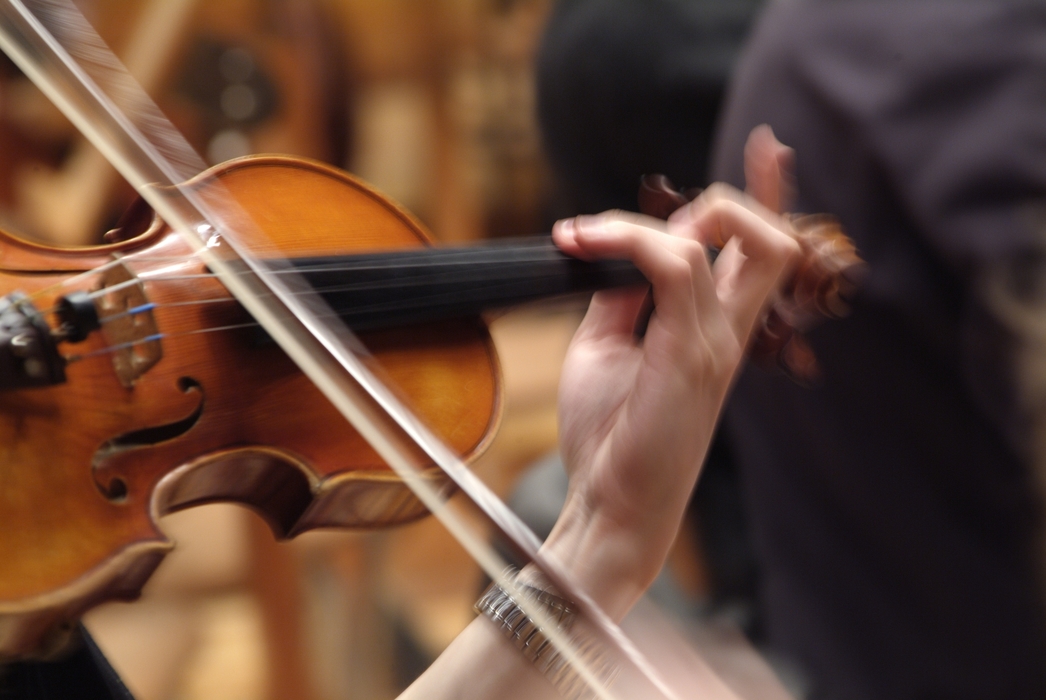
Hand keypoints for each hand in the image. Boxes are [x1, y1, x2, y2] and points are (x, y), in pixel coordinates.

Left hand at [545, 139, 798, 618]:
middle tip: (644, 216)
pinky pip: (676, 264)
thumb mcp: (604, 348)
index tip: (771, 145)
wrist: (610, 505)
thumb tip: (608, 251)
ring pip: (728, 235)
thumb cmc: (610, 436)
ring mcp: (717, 341)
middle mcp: (729, 330)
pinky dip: (628, 239)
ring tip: (588, 234)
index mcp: (716, 329)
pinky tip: (584, 244)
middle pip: (770, 234)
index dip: (771, 193)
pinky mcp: (692, 355)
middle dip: (728, 195)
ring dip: (648, 217)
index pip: (761, 250)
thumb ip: (618, 297)